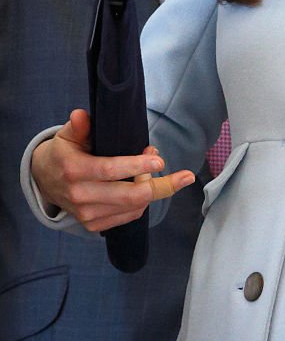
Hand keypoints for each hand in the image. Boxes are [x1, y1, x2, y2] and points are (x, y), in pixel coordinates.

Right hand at [31, 109, 194, 232]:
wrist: (45, 182)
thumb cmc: (63, 153)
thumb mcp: (67, 136)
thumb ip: (79, 127)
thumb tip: (80, 115)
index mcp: (74, 170)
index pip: (111, 171)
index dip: (138, 166)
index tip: (159, 159)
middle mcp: (81, 196)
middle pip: (130, 196)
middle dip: (161, 186)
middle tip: (185, 176)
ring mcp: (87, 214)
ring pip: (133, 207)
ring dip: (153, 189)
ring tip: (156, 170)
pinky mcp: (94, 225)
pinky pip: (129, 216)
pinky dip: (143, 202)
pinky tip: (147, 186)